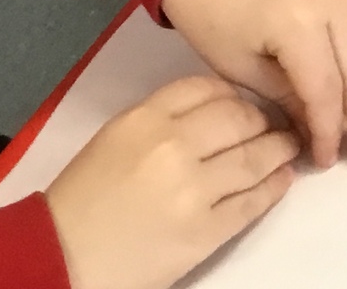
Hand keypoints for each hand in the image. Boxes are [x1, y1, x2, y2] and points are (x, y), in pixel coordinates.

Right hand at [47, 76, 299, 288]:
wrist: (58, 259)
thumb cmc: (81, 201)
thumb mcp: (114, 139)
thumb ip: (161, 119)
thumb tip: (216, 110)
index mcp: (145, 119)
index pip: (208, 88)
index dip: (235, 93)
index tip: (247, 101)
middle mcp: (173, 146)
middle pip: (241, 117)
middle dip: (265, 120)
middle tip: (279, 124)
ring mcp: (193, 190)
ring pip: (256, 157)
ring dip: (280, 150)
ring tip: (288, 147)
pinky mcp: (205, 231)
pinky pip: (253, 201)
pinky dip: (274, 187)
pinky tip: (282, 180)